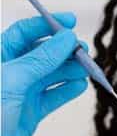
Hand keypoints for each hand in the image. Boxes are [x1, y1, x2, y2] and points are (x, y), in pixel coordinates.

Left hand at [1, 13, 88, 135]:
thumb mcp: (11, 80)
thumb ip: (41, 59)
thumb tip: (66, 38)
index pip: (23, 32)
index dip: (47, 25)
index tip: (71, 22)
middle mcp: (10, 73)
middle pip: (43, 53)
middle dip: (64, 49)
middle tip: (83, 50)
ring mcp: (21, 93)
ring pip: (52, 74)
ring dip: (70, 69)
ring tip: (86, 68)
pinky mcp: (30, 113)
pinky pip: (54, 96)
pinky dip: (68, 90)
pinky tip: (80, 86)